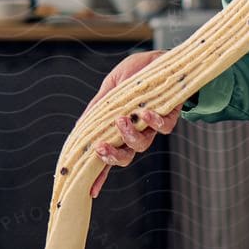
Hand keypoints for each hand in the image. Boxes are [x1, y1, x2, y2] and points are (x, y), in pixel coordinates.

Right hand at [81, 50, 180, 197]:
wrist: (160, 57)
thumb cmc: (135, 74)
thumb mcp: (111, 88)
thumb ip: (98, 108)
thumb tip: (79, 129)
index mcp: (119, 129)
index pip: (108, 155)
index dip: (100, 175)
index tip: (90, 190)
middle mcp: (136, 132)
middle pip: (125, 158)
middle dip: (112, 157)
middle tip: (100, 146)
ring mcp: (152, 127)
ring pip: (142, 145)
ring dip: (128, 135)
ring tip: (121, 119)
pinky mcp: (169, 116)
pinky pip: (163, 128)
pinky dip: (154, 122)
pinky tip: (145, 113)